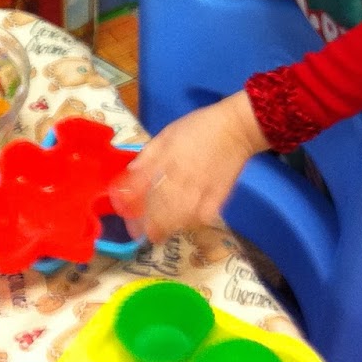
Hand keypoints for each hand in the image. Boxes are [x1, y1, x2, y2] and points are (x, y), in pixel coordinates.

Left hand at [110, 91, 270, 243]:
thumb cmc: (198, 127)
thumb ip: (148, 154)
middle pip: (160, 206)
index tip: (126, 216)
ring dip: (167, 227)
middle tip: (141, 232)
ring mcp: (201, 188)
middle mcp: (181, 175)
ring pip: (180, 215)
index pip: (143, 185)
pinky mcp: (218, 196)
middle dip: (148, 223)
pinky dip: (191, 223)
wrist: (235, 128)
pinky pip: (202, 216)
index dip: (132, 203)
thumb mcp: (167, 134)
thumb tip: (130, 174)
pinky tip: (184, 225)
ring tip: (159, 234)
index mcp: (167, 158)